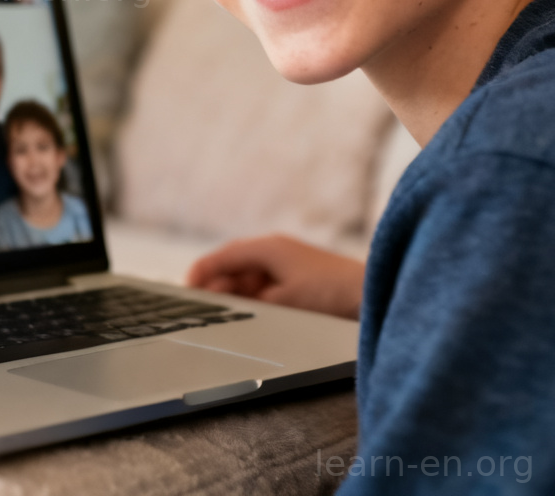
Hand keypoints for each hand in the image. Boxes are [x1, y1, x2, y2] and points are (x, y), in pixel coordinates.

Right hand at [186, 234, 363, 319]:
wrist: (372, 294)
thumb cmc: (329, 291)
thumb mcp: (282, 299)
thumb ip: (250, 301)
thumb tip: (226, 303)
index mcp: (267, 248)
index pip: (224, 256)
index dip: (202, 272)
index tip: (186, 288)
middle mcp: (276, 250)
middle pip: (235, 265)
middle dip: (217, 283)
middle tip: (200, 305)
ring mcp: (288, 263)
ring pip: (250, 276)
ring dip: (235, 292)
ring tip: (221, 312)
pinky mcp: (300, 278)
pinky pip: (266, 285)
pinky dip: (253, 296)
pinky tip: (250, 312)